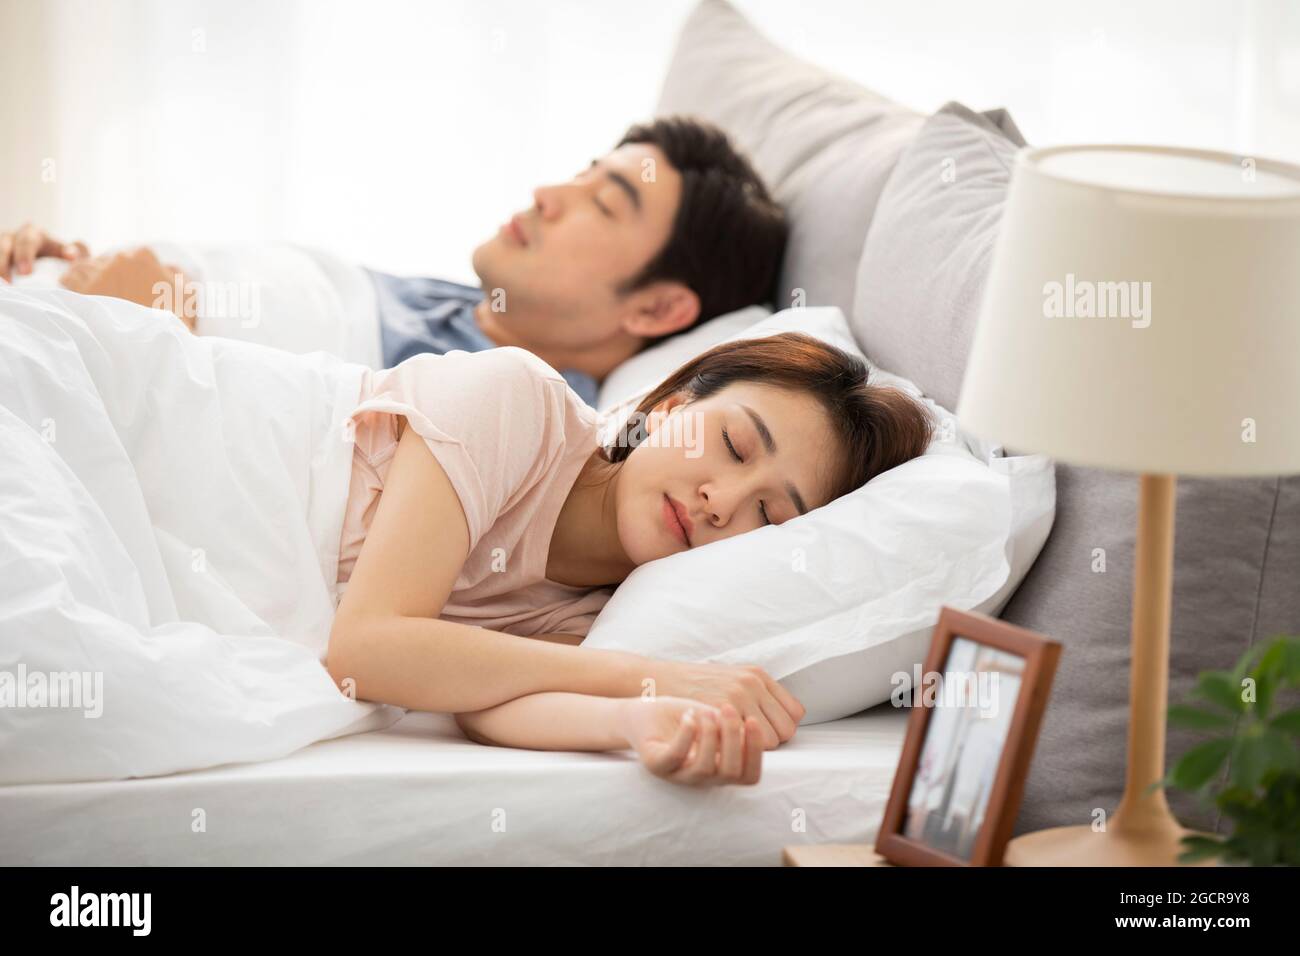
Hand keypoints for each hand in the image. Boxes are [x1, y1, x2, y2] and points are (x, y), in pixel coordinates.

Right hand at [0, 222, 88, 281]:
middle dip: (5, 263)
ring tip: (3, 285)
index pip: (27, 241)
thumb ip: (71, 253)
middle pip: (5, 246)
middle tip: (9, 282)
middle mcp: (14, 236)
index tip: (26, 273)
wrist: (44, 260)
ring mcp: (2, 245)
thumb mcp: (64, 252)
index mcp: (34, 234)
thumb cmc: (56, 256)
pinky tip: (1, 286)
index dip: (24, 256)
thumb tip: (72, 255)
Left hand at [59, 246, 194, 329]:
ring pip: (85, 266)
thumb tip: (168, 268)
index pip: (132, 256)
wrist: (153, 345)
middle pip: (107, 260)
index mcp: (145, 257)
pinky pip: (68, 278)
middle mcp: (120, 259)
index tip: (133, 286)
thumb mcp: (187, 297)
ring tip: (96, 297)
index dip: (132, 272)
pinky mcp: (82, 289)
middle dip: (109, 275)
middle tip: (114, 296)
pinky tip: (80, 296)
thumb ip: (177, 277)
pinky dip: (71, 285)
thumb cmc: (174, 322)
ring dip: (89, 279)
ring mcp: (100, 273)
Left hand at [619, 696, 761, 786]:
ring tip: (707, 711)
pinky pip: (674, 757)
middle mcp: (702, 778)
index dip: (756, 752)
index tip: (753, 720)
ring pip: (704, 769)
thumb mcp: (716, 720)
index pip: (749, 775)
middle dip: (734, 738)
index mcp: (720, 769)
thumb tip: (761, 719)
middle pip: (731, 773)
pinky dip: (686, 735)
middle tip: (728, 709)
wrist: (644, 712)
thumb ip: (736, 726)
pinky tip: (690, 716)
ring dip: (711, 735)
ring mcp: (678, 774)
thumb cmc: (684, 716)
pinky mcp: (656, 763)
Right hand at [652, 661, 805, 749]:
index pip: (795, 712)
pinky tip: (727, 745)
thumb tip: (786, 719)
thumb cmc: (696, 685)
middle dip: (773, 739)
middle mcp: (752, 683)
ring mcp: (738, 695)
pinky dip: (741, 748)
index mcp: (758, 675)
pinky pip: (747, 741)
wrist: (659, 680)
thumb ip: (758, 695)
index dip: (783, 727)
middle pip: (787, 728)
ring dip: (756, 748)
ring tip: (739, 746)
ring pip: (770, 739)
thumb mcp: (732, 679)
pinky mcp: (721, 709)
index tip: (767, 733)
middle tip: (752, 743)